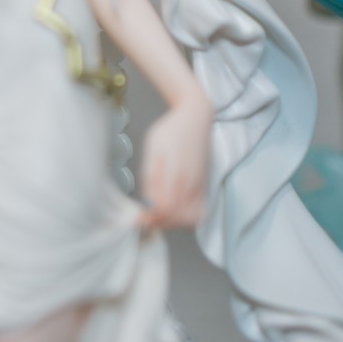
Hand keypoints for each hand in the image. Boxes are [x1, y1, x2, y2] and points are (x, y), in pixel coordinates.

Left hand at [137, 91, 211, 230]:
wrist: (195, 118)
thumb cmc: (170, 131)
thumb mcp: (153, 149)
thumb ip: (151, 177)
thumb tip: (147, 202)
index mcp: (175, 174)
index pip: (163, 209)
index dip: (149, 217)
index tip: (137, 217)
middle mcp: (190, 184)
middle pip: (176, 218)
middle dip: (159, 223)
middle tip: (145, 218)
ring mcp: (199, 186)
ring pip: (188, 219)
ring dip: (173, 223)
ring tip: (158, 216)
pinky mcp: (204, 186)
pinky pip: (199, 212)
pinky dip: (187, 218)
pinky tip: (174, 212)